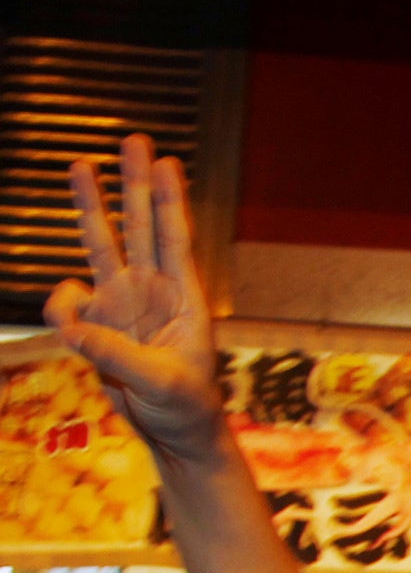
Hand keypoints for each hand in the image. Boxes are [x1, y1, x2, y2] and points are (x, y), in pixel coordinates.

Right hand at [44, 134, 226, 457]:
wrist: (173, 433)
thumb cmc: (185, 407)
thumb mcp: (161, 383)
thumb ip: (118, 354)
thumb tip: (75, 327)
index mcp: (185, 300)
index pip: (176, 240)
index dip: (170, 201)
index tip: (167, 162)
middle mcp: (153, 292)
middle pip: (140, 226)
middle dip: (135, 184)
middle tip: (133, 140)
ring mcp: (122, 304)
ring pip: (102, 244)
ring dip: (91, 206)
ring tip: (80, 165)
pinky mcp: (98, 325)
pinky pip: (69, 304)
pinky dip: (62, 310)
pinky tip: (72, 332)